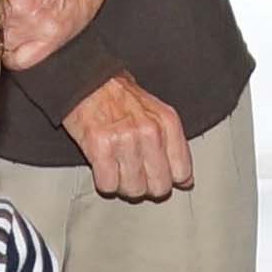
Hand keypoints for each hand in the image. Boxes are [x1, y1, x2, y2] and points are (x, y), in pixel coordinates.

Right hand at [57, 74, 191, 202]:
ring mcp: (125, 140)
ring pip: (134, 190)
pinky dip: (104, 181)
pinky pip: (108, 186)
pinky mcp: (100, 148)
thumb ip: (173, 146)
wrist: (86, 81)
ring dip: (123, 184)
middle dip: (146, 185)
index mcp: (167, 123)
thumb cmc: (119, 97)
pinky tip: (103, 165)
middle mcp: (150, 132)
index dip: (168, 178)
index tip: (156, 174)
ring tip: (117, 166)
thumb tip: (185, 180)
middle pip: (159, 187)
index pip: (181, 172)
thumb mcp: (155, 113)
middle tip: (134, 172)